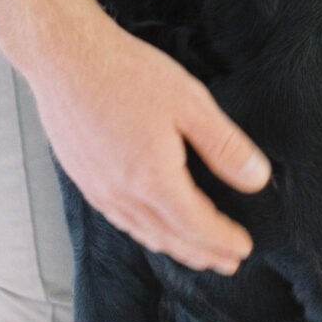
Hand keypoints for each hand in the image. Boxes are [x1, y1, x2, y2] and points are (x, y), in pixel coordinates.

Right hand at [0, 0, 270, 274]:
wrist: (65, 58)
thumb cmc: (127, 72)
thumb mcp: (189, 102)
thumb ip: (224, 145)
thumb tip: (257, 180)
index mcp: (153, 179)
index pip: (197, 226)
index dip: (223, 240)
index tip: (244, 249)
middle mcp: (123, 195)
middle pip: (171, 238)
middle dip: (202, 253)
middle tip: (227, 263)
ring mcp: (99, 190)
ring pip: (144, 233)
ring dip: (175, 247)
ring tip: (196, 253)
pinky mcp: (84, 179)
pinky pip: (121, 220)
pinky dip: (145, 232)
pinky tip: (151, 226)